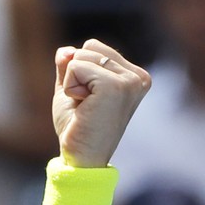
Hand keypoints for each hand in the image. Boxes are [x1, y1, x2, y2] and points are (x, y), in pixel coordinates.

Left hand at [51, 39, 149, 167]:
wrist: (80, 158)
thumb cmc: (77, 127)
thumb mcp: (72, 89)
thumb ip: (70, 66)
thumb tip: (66, 50)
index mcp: (135, 76)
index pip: (94, 47)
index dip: (80, 71)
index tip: (88, 99)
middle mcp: (139, 77)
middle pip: (89, 47)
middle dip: (76, 75)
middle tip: (85, 105)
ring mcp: (130, 81)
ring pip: (81, 56)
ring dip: (72, 82)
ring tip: (85, 107)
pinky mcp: (116, 87)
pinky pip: (76, 66)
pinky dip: (70, 86)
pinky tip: (83, 107)